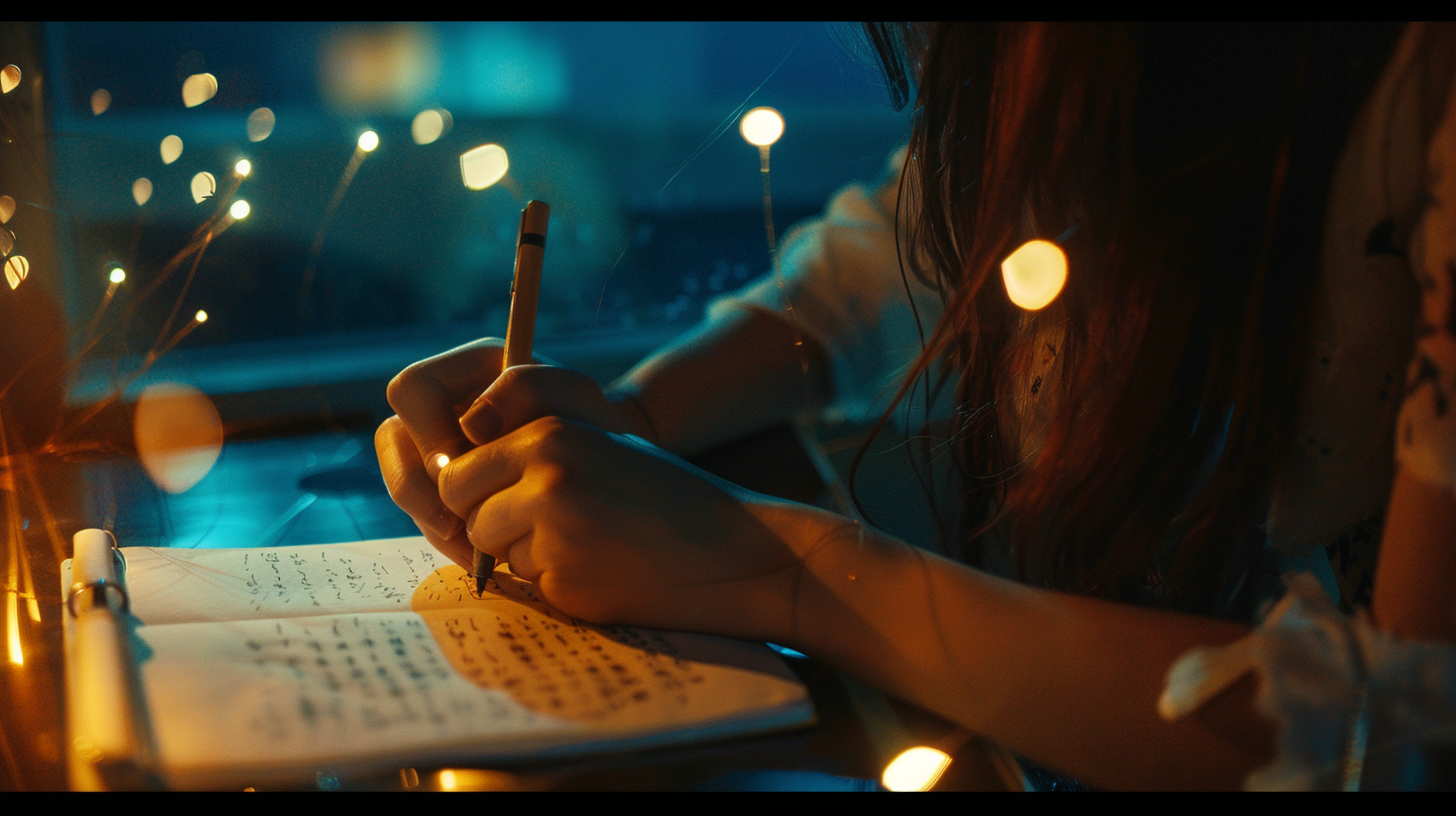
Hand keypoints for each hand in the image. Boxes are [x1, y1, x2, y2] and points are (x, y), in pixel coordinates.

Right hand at [375, 338, 653, 561]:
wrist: (606, 467)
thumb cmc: (591, 423)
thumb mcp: (573, 395)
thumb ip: (525, 388)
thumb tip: (469, 425)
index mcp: (465, 370)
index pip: (412, 389)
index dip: (428, 429)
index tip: (464, 463)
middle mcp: (441, 407)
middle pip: (392, 441)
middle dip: (420, 488)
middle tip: (460, 522)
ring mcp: (437, 451)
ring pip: (404, 484)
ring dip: (431, 520)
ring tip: (476, 548)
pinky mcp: (444, 491)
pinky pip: (423, 515)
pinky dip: (447, 539)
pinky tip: (481, 555)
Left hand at [436, 416, 843, 638]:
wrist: (739, 551)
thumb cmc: (670, 500)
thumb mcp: (601, 447)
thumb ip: (532, 455)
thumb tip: (454, 481)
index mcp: (549, 433)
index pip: (458, 470)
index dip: (475, 494)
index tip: (508, 503)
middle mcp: (544, 473)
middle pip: (464, 510)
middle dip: (489, 526)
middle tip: (543, 530)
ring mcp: (553, 527)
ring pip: (492, 551)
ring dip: (525, 556)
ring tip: (588, 546)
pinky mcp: (566, 576)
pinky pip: (530, 585)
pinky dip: (557, 584)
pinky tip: (606, 570)